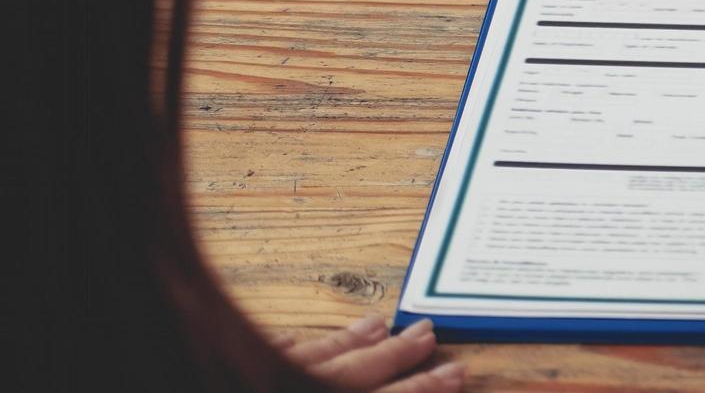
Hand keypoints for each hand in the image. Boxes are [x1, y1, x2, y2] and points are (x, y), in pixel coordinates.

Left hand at [278, 315, 462, 390]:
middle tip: (425, 331)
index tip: (456, 370)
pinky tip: (296, 337)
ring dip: (351, 339)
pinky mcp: (244, 369)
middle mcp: (308, 383)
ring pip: (321, 354)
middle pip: (363, 368)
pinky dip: (290, 346)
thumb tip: (388, 355)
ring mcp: (272, 373)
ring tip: (375, 322)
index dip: (427, 385)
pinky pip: (269, 356)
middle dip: (398, 351)